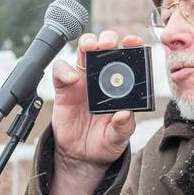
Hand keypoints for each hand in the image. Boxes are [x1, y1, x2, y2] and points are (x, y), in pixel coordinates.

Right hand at [49, 30, 141, 194]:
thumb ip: (123, 127)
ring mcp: (82, 80)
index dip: (131, 45)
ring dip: (87, 43)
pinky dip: (64, 70)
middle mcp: (103, 77)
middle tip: (109, 45)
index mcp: (121, 85)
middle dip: (108, 39)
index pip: (128, 58)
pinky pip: (60, 70)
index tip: (133, 42)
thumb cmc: (104, 142)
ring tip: (90, 48)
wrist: (81, 155)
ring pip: (84, 50)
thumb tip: (124, 114)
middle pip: (105, 47)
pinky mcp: (64, 87)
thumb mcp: (118, 138)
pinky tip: (71, 79)